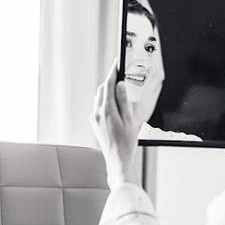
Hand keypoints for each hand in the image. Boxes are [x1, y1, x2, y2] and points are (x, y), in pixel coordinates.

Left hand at [90, 59, 163, 188]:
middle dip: (110, 81)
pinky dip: (105, 101)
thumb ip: (124, 101)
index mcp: (107, 110)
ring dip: (107, 92)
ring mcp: (95, 119)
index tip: (117, 63)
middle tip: (121, 76)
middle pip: (102, 90)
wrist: (117, 161)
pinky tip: (114, 106)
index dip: (113, 72)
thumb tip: (119, 86)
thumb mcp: (130, 120)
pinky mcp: (95, 124)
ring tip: (119, 91)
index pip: (108, 85)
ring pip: (99, 98)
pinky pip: (98, 107)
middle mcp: (97, 113)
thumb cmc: (126, 144)